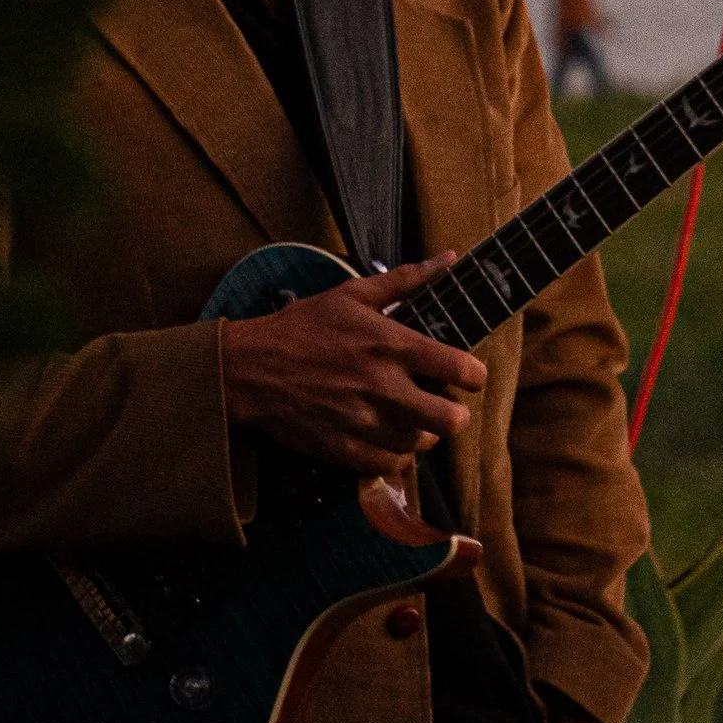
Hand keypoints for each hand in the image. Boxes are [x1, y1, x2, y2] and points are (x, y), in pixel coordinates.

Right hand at [221, 253, 488, 475]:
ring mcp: (360, 421)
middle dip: (455, 415)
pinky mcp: (340, 448)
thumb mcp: (352, 294)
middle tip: (446, 406)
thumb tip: (450, 257)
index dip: (475, 376)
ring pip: (419, 445)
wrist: (247, 368)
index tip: (468, 375)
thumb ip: (407, 279)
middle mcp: (381, 386)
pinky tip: (388, 439)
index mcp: (390, 345)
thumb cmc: (303, 326)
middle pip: (449, 420)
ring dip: (423, 434)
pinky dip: (395, 456)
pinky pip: (387, 465)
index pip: (459, 368)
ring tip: (412, 419)